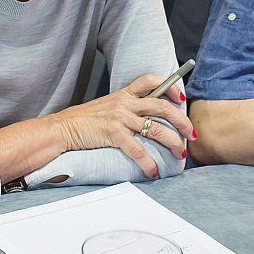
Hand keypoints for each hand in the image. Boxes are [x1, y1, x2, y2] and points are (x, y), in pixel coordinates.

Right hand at [47, 75, 192, 178]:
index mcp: (123, 94)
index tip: (181, 97)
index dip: (169, 86)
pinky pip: (137, 149)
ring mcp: (119, 118)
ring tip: (180, 153)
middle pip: (162, 107)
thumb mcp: (107, 107)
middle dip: (182, 121)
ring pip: (155, 128)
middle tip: (192, 134)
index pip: (150, 81)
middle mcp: (124, 103)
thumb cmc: (84, 121)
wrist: (62, 129)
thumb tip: (145, 119)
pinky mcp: (113, 133)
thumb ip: (125, 108)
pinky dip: (148, 163)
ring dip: (172, 142)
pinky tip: (153, 172)